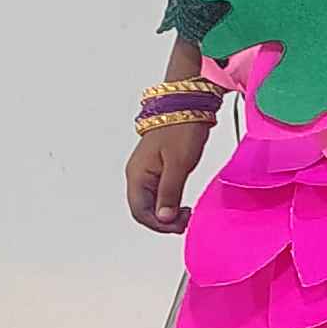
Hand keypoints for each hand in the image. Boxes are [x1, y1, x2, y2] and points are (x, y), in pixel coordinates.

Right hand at [126, 111, 214, 234]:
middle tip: (184, 220)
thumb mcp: (178, 163)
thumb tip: (163, 218)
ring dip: (166, 213)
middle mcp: (138, 174)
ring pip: (151, 203)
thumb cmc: (182, 126)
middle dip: (163, 221)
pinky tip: (182, 202)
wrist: (188, 102)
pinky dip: (169, 202)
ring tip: (185, 213)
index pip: (140, 212)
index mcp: (137, 174)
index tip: (179, 225)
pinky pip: (158, 192)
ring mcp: (147, 171)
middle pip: (143, 210)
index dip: (160, 225)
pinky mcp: (157, 167)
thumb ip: (169, 193)